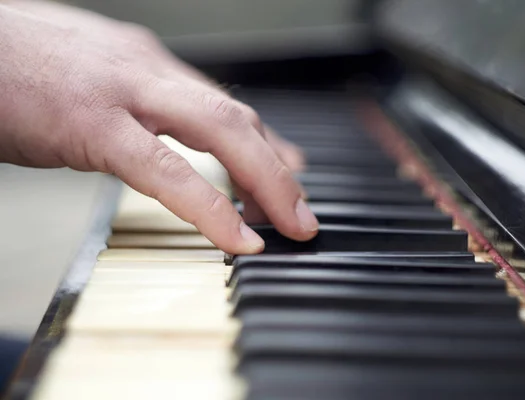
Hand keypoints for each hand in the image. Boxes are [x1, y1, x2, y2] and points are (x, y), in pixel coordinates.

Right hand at [0, 2, 317, 253]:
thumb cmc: (13, 65)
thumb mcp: (89, 78)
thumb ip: (136, 107)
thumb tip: (160, 140)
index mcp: (146, 63)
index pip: (225, 105)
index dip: (265, 145)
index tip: (289, 174)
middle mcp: (147, 70)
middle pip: (238, 118)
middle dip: (280, 170)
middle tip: (304, 215)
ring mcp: (124, 92)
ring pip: (221, 132)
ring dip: (268, 182)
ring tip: (293, 226)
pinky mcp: (91, 124)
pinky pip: (166, 170)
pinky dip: (209, 207)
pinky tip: (237, 238)